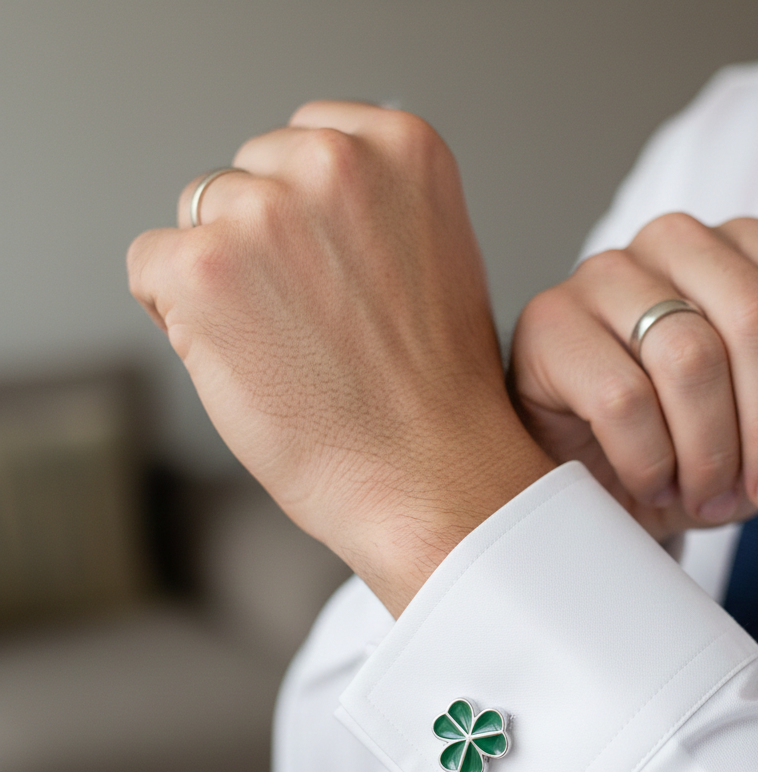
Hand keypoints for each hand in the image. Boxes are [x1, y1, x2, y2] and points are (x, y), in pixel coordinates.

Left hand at [129, 102, 551, 614]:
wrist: (430, 478)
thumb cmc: (437, 393)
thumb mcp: (438, 256)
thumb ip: (374, 202)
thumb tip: (298, 193)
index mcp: (402, 145)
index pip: (307, 139)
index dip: (311, 216)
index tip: (336, 271)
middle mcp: (332, 160)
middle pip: (246, 176)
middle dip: (265, 242)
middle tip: (318, 321)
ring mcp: (264, 211)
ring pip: (196, 218)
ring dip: (225, 277)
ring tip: (291, 345)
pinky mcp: (202, 268)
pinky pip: (151, 265)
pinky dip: (178, 315)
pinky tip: (247, 359)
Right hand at [510, 214, 757, 539]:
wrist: (588, 477)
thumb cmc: (683, 444)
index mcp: (740, 251)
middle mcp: (674, 244)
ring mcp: (604, 276)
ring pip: (691, 358)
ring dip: (711, 452)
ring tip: (707, 495)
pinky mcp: (549, 325)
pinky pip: (622, 398)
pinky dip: (651, 461)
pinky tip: (653, 481)